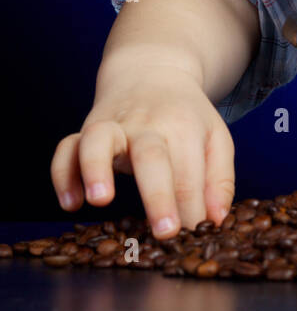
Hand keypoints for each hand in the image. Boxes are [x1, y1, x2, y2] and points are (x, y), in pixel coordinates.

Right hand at [50, 65, 234, 238]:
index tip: (195, 237)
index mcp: (183, 127)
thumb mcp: (215, 137)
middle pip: (151, 155)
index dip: (192, 209)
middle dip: (159, 195)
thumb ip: (220, 178)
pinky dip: (63, 173)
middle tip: (167, 232)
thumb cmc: (186, 115)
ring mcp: (113, 125)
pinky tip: (70, 203)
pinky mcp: (85, 130)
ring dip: (96, 167)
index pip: (189, 174)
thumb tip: (215, 220)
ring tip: (100, 200)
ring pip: (98, 139)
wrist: (151, 72)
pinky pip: (66, 147)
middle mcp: (146, 124)